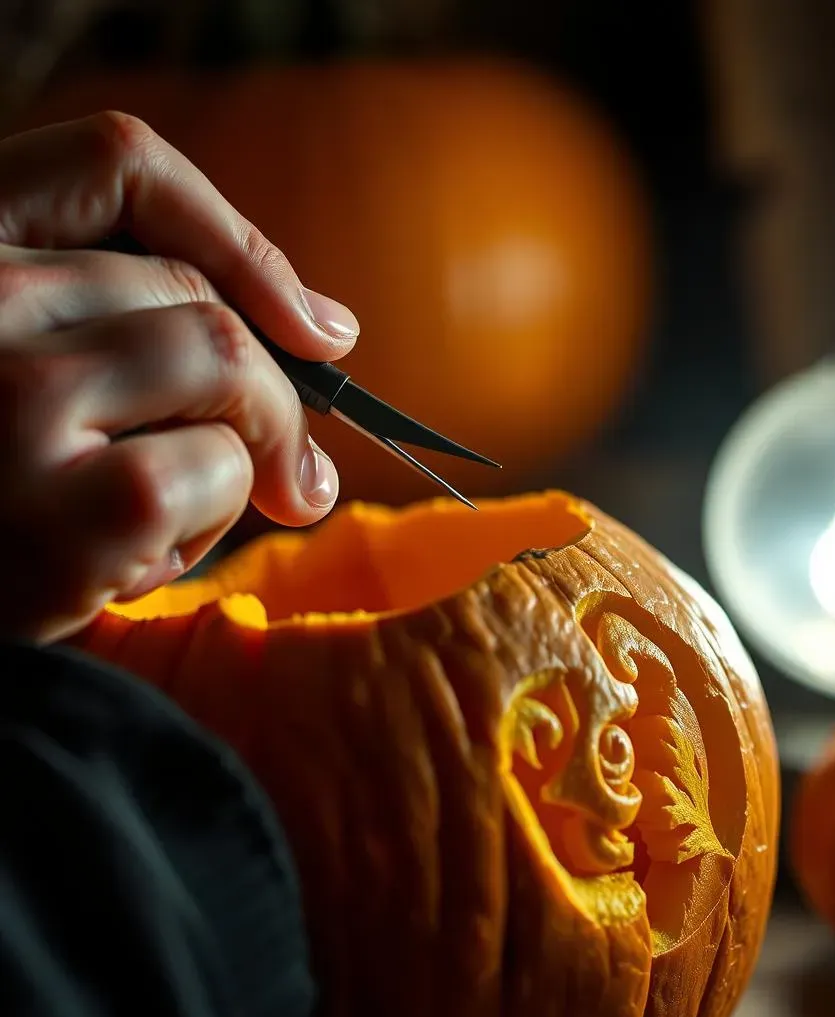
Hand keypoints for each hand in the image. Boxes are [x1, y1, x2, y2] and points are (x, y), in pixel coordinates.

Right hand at [0, 112, 359, 643]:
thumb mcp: (23, 372)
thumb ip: (128, 324)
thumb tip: (328, 329)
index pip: (115, 162)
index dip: (234, 236)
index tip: (305, 319)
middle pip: (198, 292)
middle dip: (260, 391)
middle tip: (267, 468)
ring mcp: (9, 402)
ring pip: (229, 364)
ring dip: (237, 452)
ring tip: (163, 514)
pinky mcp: (67, 516)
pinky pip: (224, 469)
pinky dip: (214, 518)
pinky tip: (136, 561)